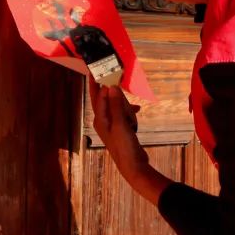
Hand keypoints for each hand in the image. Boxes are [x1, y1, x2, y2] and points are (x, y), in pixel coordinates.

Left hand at [90, 82, 171, 204]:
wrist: (133, 166)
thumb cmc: (124, 146)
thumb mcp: (121, 123)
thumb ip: (115, 104)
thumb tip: (110, 86)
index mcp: (100, 119)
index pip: (97, 95)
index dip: (98, 81)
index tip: (99, 68)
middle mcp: (103, 121)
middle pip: (106, 99)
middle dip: (114, 93)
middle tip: (118, 85)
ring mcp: (112, 125)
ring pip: (117, 106)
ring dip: (126, 105)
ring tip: (134, 112)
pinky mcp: (120, 128)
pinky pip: (124, 114)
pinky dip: (130, 112)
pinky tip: (137, 110)